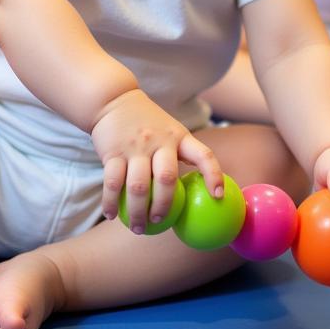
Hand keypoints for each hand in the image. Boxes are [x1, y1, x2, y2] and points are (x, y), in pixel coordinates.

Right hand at [91, 89, 222, 232]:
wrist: (113, 100)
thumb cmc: (147, 122)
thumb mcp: (170, 130)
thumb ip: (179, 154)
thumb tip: (197, 190)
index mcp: (179, 136)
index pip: (203, 155)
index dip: (213, 175)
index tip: (217, 196)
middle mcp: (159, 141)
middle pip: (166, 179)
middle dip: (164, 206)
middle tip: (159, 222)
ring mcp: (135, 146)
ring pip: (138, 187)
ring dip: (137, 212)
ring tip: (138, 228)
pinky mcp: (113, 152)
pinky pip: (113, 183)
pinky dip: (111, 202)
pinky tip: (112, 215)